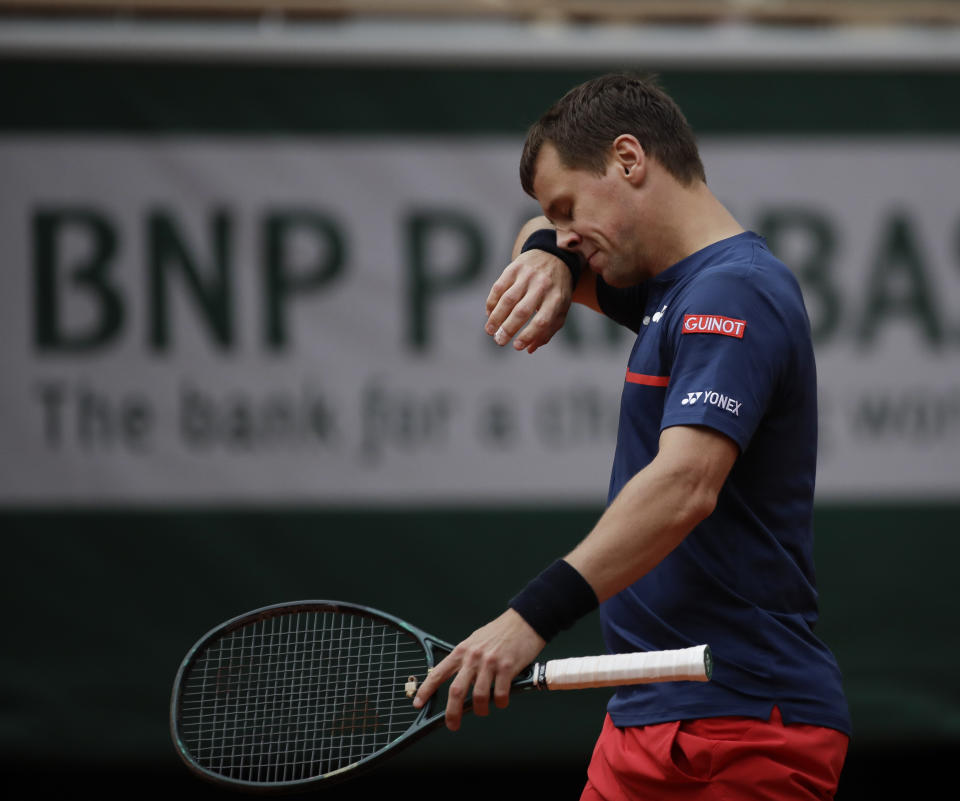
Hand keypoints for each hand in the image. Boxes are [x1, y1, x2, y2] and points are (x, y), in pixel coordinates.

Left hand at [412, 609, 545, 730]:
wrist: (524, 620)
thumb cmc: (500, 632)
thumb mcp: (475, 641)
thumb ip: (465, 658)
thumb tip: (457, 677)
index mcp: (462, 651)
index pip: (438, 673)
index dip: (426, 690)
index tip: (418, 703)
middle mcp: (473, 657)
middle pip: (456, 691)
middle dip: (452, 713)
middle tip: (452, 725)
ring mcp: (490, 663)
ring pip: (479, 696)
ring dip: (480, 709)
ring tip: (483, 710)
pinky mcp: (507, 667)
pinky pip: (500, 694)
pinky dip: (500, 702)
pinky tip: (502, 701)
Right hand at [484, 249, 574, 353]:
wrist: (554, 255)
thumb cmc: (557, 289)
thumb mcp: (561, 308)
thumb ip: (548, 330)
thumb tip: (529, 348)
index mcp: (556, 298)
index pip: (541, 321)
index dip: (528, 336)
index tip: (516, 347)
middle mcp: (542, 286)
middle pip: (522, 311)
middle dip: (508, 329)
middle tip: (499, 341)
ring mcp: (527, 275)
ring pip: (507, 299)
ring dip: (496, 317)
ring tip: (490, 331)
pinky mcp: (514, 268)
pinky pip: (499, 287)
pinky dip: (492, 302)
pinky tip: (489, 314)